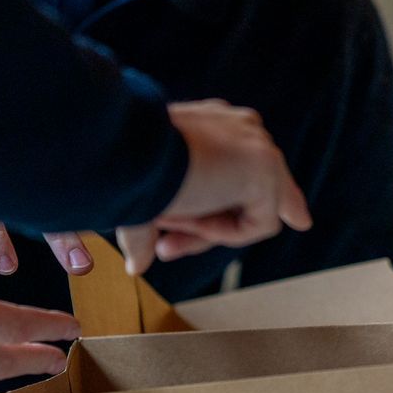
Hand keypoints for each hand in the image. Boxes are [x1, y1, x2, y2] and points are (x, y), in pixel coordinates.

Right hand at [115, 100, 312, 275]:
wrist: (126, 152)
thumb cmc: (126, 174)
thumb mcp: (146, 202)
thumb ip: (150, 231)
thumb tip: (138, 266)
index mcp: (214, 125)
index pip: (238, 170)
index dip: (232, 207)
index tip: (217, 224)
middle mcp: (242, 128)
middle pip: (250, 195)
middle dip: (210, 229)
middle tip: (166, 249)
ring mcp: (258, 145)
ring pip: (253, 212)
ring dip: (206, 230)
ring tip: (167, 228)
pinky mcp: (267, 166)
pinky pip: (258, 224)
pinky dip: (223, 232)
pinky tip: (194, 216)